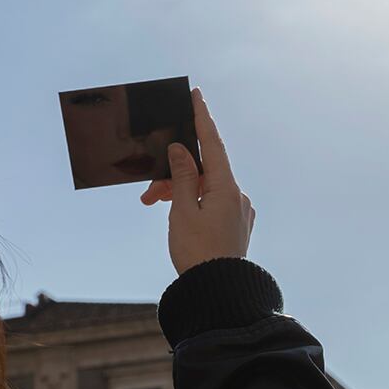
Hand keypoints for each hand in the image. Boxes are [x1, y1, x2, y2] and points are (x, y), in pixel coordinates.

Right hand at [138, 88, 255, 274]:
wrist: (218, 292)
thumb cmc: (198, 253)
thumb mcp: (182, 211)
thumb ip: (182, 177)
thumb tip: (182, 150)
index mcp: (227, 188)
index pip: (213, 143)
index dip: (202, 118)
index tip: (196, 96)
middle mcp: (237, 196)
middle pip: (204, 170)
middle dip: (174, 173)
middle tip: (150, 188)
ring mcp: (238, 211)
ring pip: (204, 188)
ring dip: (178, 192)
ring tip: (153, 205)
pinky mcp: (234, 225)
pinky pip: (210, 202)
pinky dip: (190, 202)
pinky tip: (172, 212)